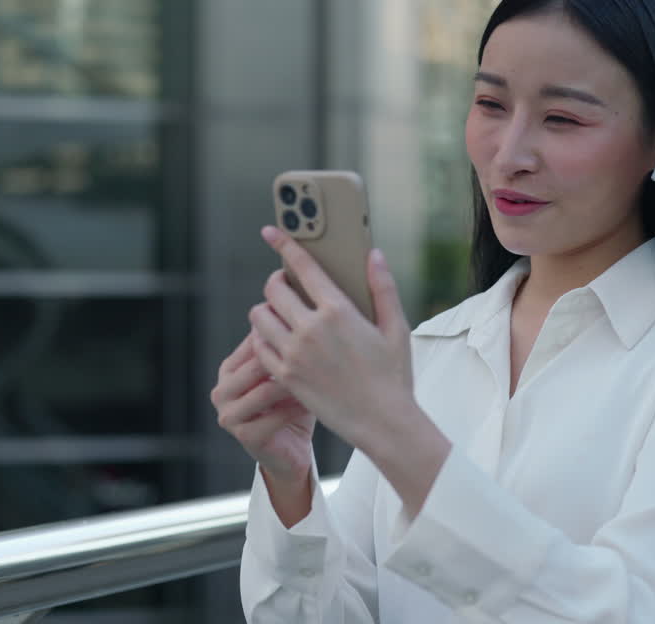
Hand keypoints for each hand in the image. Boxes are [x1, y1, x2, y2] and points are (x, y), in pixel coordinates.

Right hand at [210, 331, 315, 484]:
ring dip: (294, 385)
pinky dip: (296, 409)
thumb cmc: (291, 404)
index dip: (283, 335)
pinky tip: (314, 403)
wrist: (291, 450)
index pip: (252, 342)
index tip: (312, 329)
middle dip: (289, 359)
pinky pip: (273, 417)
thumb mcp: (286, 371)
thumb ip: (284, 344)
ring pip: (263, 391)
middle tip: (320, 353)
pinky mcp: (244, 437)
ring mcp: (228, 416)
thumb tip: (296, 304)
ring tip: (319, 378)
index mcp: (229, 369)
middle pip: (255, 364)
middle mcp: (222, 391)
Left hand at [247, 226, 415, 451]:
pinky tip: (277, 340)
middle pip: (273, 289)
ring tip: (280, 314)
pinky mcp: (285, 377)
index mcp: (338, 310)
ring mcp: (294, 354)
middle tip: (285, 286)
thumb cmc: (394, 376)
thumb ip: (382, 287)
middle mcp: (310, 329)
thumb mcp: (396, 328)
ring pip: (258, 317)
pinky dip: (263, 339)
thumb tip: (373, 255)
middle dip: (277, 281)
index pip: (302, 266)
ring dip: (266, 309)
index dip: (284, 244)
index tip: (271, 232)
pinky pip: (258, 347)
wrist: (383, 423)